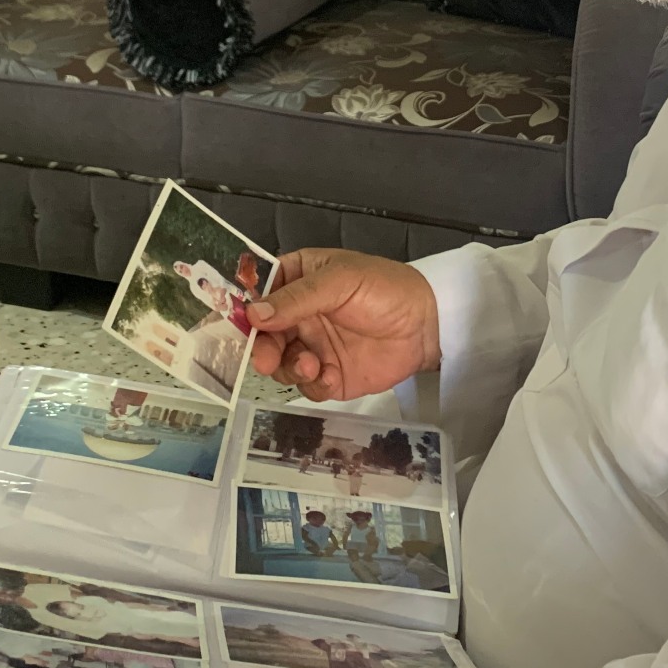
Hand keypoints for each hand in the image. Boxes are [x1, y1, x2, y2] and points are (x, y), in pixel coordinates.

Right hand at [247, 248, 440, 401]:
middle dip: (263, 348)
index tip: (241, 324)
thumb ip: (297, 298)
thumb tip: (253, 314)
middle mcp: (299, 315)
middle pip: (264, 335)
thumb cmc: (384, 289)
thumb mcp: (340, 282)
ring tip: (314, 365)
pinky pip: (306, 386)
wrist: (427, 326)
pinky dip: (314, 385)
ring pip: (280, 364)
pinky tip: (332, 377)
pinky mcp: (329, 376)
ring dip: (290, 368)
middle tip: (267, 359)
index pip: (260, 293)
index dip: (247, 309)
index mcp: (298, 281)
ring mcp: (313, 347)